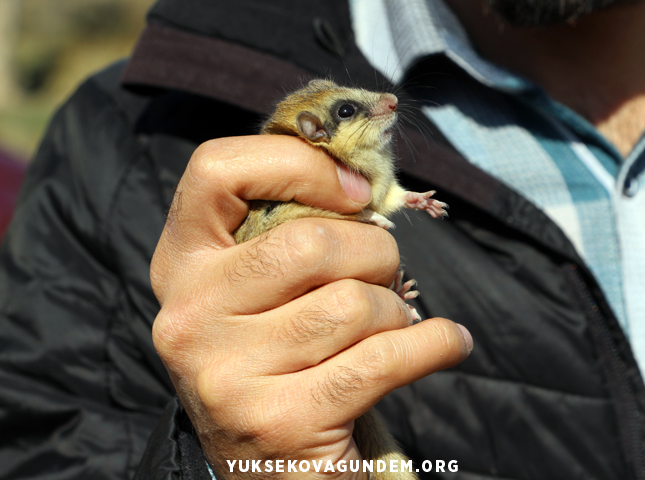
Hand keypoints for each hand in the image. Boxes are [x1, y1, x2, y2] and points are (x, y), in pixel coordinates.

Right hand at [150, 135, 472, 478]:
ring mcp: (228, 375)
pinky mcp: (281, 423)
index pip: (217, 168)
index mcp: (181, 264)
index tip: (355, 192)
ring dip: (396, 310)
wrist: (263, 467)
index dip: (299, 162)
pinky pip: (385, 358)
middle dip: (376, 251)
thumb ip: (287, 228)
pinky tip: (447, 342)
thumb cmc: (274, 355)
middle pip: (310, 242)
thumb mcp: (257, 288)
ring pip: (355, 304)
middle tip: (385, 273)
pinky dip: (435, 343)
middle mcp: (190, 317)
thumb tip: (363, 178)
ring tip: (393, 323)